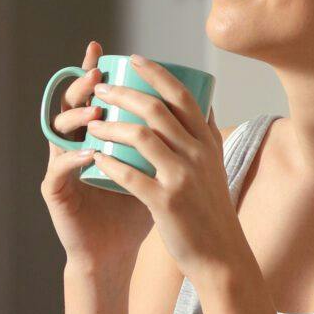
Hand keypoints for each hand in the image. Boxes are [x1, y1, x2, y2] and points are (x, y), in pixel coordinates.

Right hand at [41, 37, 151, 272]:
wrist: (114, 251)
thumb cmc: (136, 209)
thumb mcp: (157, 167)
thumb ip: (172, 139)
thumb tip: (205, 107)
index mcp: (95, 134)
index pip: (92, 95)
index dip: (92, 70)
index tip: (102, 49)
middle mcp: (73, 143)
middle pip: (71, 105)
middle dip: (82, 87)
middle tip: (98, 75)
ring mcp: (60, 165)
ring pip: (58, 132)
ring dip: (77, 119)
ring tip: (96, 113)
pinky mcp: (54, 191)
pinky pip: (59, 169)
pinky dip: (74, 160)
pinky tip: (89, 153)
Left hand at [79, 55, 245, 284]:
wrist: (221, 254)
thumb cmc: (212, 209)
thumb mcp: (217, 166)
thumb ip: (208, 135)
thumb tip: (203, 103)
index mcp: (208, 142)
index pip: (182, 95)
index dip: (156, 73)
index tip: (133, 59)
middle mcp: (198, 154)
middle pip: (156, 109)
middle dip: (123, 93)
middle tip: (101, 88)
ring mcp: (182, 177)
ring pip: (140, 136)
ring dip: (111, 125)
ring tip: (92, 123)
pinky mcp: (165, 202)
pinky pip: (130, 174)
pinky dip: (110, 162)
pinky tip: (95, 157)